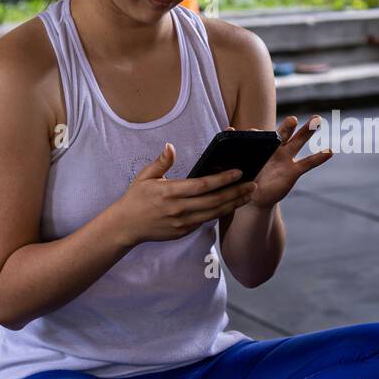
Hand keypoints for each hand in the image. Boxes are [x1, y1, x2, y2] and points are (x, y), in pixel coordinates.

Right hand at [112, 142, 255, 245]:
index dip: (223, 179)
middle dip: (236, 192)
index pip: (203, 185)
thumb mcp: (145, 176)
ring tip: (248, 195)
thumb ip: (161, 162)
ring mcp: (182, 222)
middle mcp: (179, 208)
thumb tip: (170, 146)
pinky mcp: (183, 231)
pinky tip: (231, 205)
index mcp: (170, 192)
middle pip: (214, 200)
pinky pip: (206, 221)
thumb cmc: (136, 198)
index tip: (238, 172)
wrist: (125, 226)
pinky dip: (220, 213)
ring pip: (214, 213)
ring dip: (233, 204)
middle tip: (252, 185)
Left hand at [223, 116, 332, 208]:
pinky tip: (329, 151)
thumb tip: (226, 131)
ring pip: (298, 142)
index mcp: (261, 146)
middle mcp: (275, 149)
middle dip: (288, 126)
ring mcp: (286, 159)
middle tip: (293, 119)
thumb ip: (232, 149)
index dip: (257, 134)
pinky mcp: (293, 171)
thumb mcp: (236, 164)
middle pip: (283, 133)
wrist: (254, 196)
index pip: (260, 136)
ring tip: (316, 120)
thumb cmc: (245, 176)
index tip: (252, 132)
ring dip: (307, 131)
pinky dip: (318, 157)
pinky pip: (308, 163)